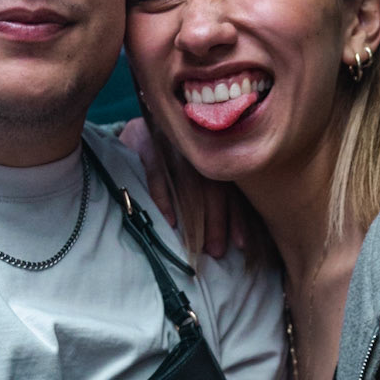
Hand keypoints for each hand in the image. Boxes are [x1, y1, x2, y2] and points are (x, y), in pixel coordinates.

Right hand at [117, 115, 255, 260]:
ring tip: (195, 245)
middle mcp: (197, 146)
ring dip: (193, 217)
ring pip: (189, 182)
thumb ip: (216, 196)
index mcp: (215, 152)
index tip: (240, 243)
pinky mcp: (145, 141)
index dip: (236, 217)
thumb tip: (237, 237)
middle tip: (216, 251)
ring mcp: (172, 141)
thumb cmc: (172, 160)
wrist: (139, 129)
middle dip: (216, 221)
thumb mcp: (197, 173)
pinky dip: (164, 198)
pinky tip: (169, 222)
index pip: (230, 189)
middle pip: (212, 186)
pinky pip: (157, 173)